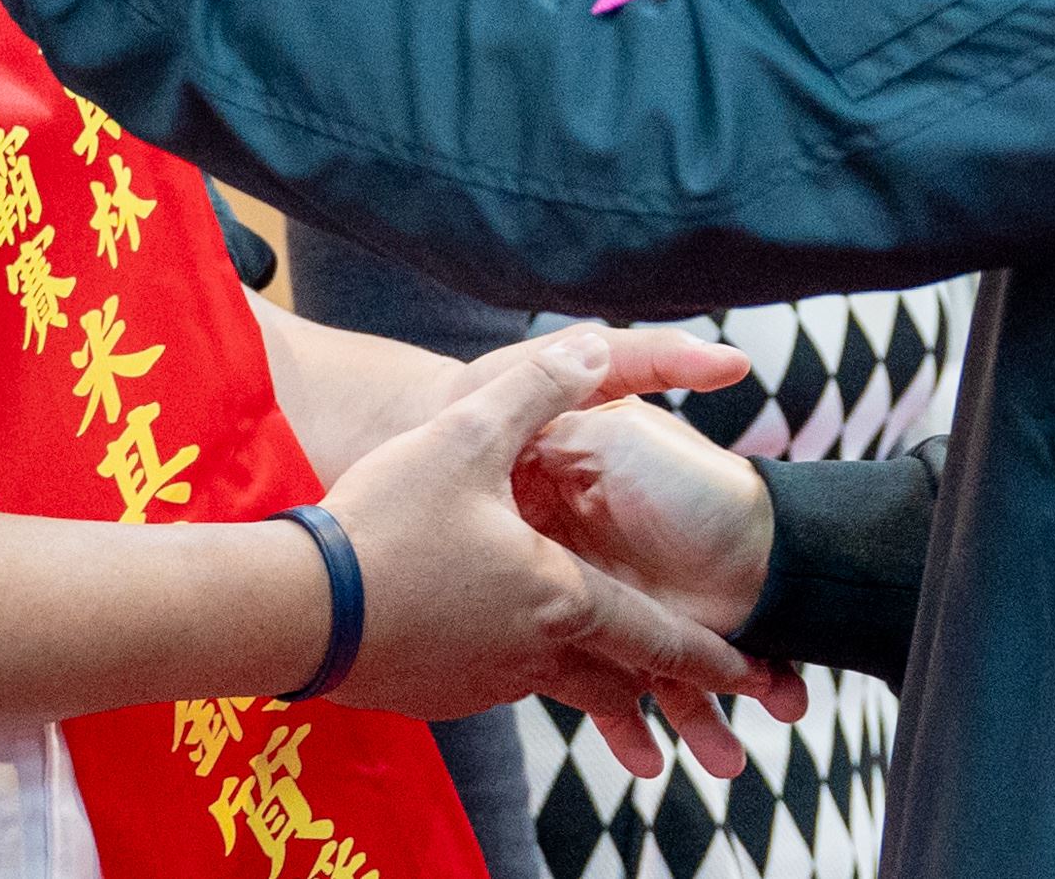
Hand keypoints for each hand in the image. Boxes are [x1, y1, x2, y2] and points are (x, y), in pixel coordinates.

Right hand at [323, 331, 799, 779]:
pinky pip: (498, 682)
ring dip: (593, 685)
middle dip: (670, 692)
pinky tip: (496, 642)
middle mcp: (532, 650)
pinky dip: (519, 669)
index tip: (755, 676)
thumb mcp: (468, 433)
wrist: (299, 609)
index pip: (656, 636)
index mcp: (558, 595)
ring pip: (558, 684)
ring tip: (620, 694)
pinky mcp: (438, 694)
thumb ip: (539, 387)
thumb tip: (594, 345)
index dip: (712, 656)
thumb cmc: (389, 520)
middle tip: (713, 710)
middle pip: (617, 676)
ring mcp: (483, 682)